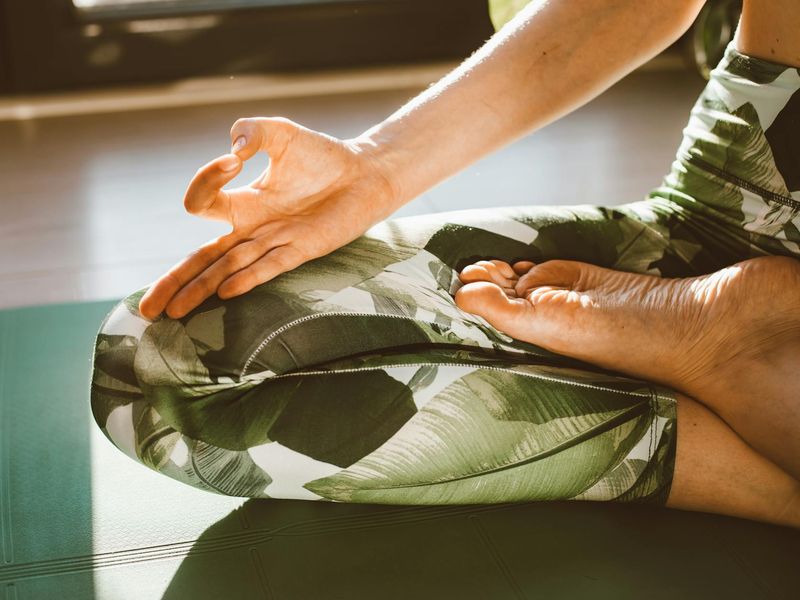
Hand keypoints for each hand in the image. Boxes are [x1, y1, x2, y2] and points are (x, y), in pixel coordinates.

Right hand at [138, 117, 396, 319]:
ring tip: (173, 314)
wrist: (365, 174)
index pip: (202, 203)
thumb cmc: (322, 156)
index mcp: (243, 203)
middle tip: (145, 308)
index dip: (206, 180)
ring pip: (227, 271)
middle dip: (174, 281)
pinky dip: (247, 278)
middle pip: (202, 260)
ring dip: (200, 291)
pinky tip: (225, 293)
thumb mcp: (281, 133)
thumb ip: (253, 131)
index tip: (233, 160)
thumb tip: (233, 146)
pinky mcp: (302, 250)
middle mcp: (253, 229)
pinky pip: (269, 267)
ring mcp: (275, 242)